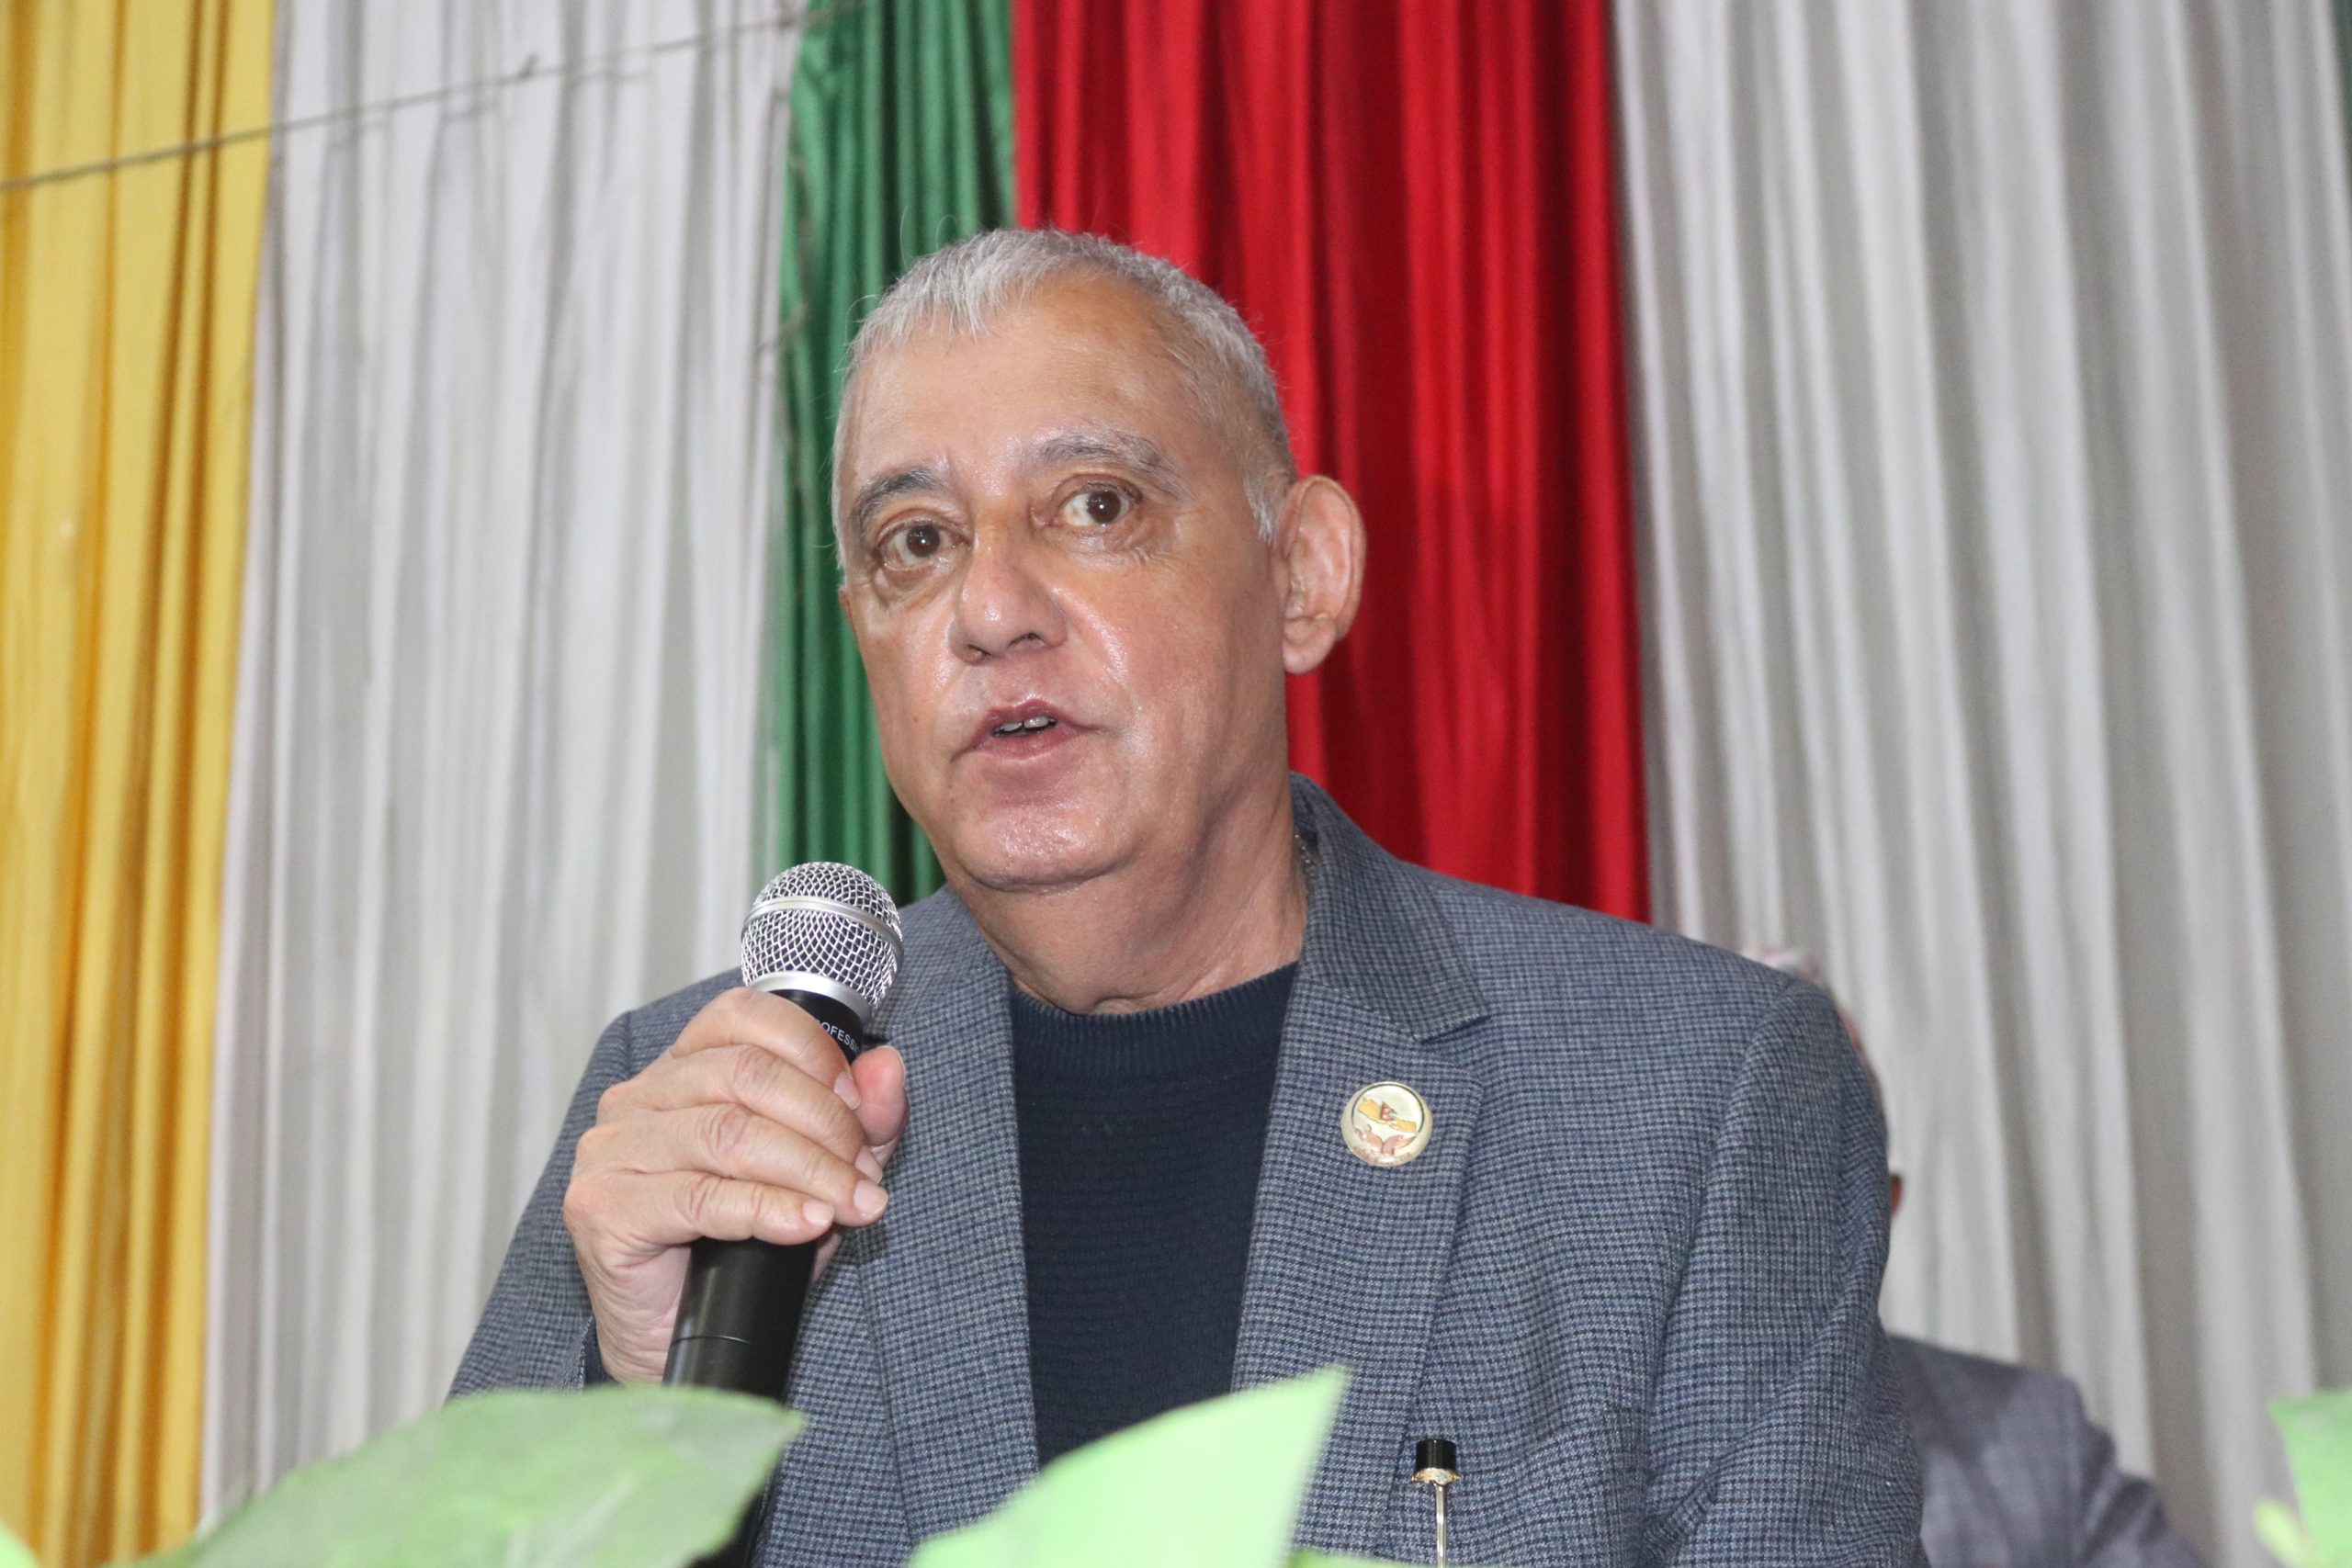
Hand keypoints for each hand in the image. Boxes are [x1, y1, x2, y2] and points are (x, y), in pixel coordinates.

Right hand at [560, 988, 908, 1383]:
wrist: (680, 1346)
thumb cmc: (744, 1250)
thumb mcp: (820, 1173)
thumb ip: (861, 1119)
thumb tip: (887, 1066)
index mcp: (682, 1068)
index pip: (746, 1016)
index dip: (814, 1053)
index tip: (857, 1106)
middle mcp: (638, 1098)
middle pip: (747, 1076)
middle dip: (824, 1123)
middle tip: (862, 1174)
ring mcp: (612, 1151)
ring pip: (729, 1134)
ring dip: (808, 1170)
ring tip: (848, 1205)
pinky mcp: (601, 1209)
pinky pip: (701, 1197)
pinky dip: (768, 1210)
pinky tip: (808, 1225)